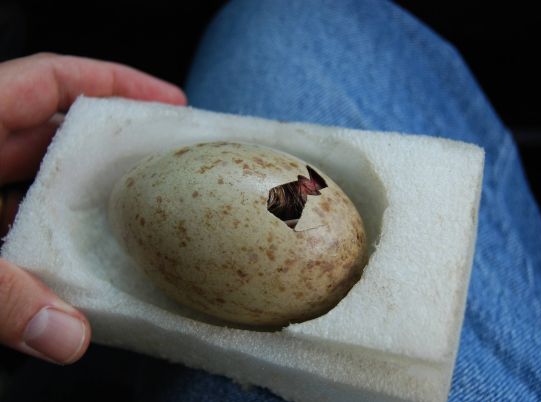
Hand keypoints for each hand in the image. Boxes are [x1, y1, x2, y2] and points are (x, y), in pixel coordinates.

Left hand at [0, 53, 185, 363]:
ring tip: (135, 218)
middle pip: (57, 133)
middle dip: (113, 147)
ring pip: (36, 180)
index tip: (171, 101)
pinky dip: (43, 233)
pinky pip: (14, 217)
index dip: (115, 82)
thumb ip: (1, 295)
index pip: (52, 79)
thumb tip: (69, 338)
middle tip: (169, 167)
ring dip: (81, 199)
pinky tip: (71, 260)